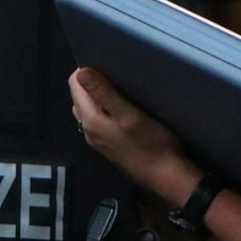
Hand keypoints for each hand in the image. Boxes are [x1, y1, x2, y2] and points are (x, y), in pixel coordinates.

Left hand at [68, 68, 199, 206]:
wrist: (166, 177)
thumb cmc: (152, 143)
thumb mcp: (129, 115)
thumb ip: (104, 93)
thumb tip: (80, 71)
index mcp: (90, 120)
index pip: (74, 85)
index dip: (86, 70)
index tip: (107, 63)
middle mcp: (87, 130)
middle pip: (80, 97)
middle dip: (92, 82)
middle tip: (116, 73)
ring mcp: (97, 140)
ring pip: (89, 109)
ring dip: (99, 96)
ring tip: (120, 88)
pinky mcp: (108, 145)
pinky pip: (99, 120)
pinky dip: (105, 109)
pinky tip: (123, 108)